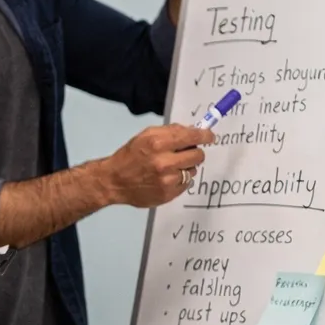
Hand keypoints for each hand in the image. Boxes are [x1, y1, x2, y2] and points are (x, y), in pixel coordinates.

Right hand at [99, 124, 213, 207]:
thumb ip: (170, 132)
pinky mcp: (168, 194)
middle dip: (194, 152)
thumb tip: (194, 130)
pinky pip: (186, 184)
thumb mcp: (146, 136)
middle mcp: (165, 162)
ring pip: (193, 170)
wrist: (114, 181)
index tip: (210, 136)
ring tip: (170, 168)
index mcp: (158, 143)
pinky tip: (166, 178)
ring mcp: (167, 180)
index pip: (192, 137)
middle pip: (198, 155)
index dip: (205, 136)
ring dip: (185, 167)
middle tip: (185, 153)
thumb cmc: (130, 155)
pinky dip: (179, 180)